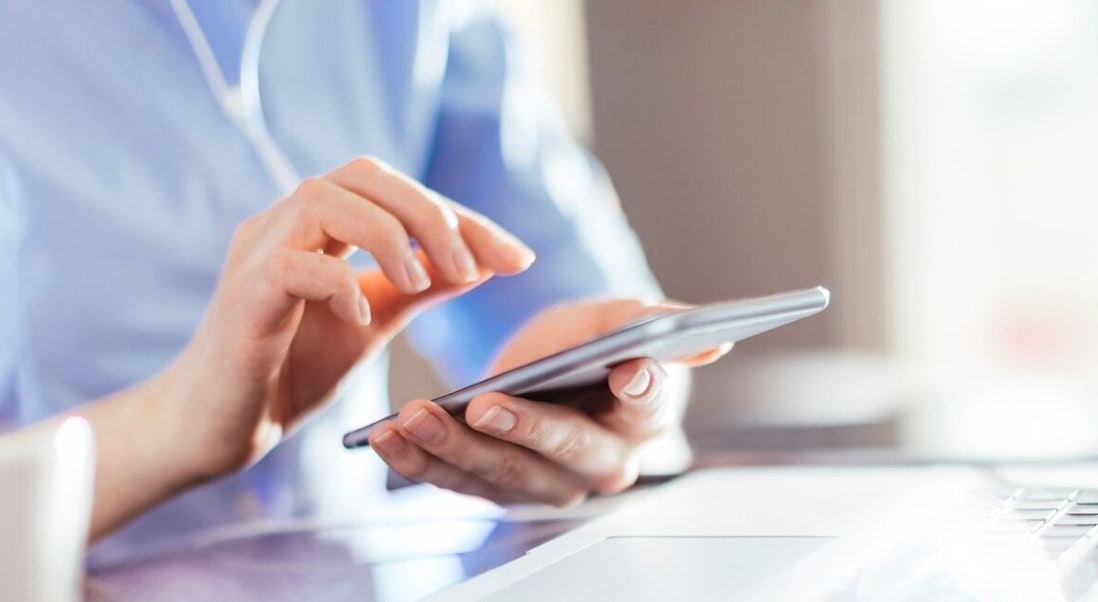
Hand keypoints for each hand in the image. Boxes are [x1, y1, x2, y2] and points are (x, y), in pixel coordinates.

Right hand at [154, 156, 534, 481]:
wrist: (221, 427)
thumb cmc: (292, 369)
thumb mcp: (374, 321)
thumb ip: (420, 287)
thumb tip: (484, 262)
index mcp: (320, 224)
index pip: (397, 191)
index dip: (462, 217)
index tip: (518, 259)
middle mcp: (285, 223)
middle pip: (364, 175)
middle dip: (431, 213)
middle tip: (474, 267)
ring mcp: (257, 253)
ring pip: (324, 198)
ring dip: (388, 235)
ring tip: (421, 282)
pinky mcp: (242, 297)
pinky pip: (292, 264)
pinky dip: (340, 284)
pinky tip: (363, 319)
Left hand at [368, 299, 729, 505]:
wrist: (554, 367)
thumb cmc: (595, 342)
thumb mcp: (621, 319)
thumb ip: (656, 326)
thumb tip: (713, 340)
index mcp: (644, 419)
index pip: (648, 405)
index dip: (640, 389)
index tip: (629, 372)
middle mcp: (601, 465)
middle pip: (562, 452)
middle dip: (519, 430)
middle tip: (483, 405)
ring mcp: (547, 484)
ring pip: (500, 474)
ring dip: (451, 449)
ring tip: (411, 417)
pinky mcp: (496, 487)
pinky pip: (455, 480)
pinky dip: (417, 460)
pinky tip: (384, 436)